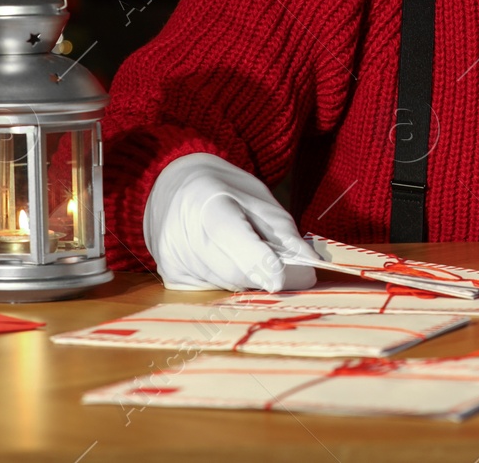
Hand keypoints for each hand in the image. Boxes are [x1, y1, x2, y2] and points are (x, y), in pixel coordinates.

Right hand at [142, 152, 320, 291]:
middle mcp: (181, 232)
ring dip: (251, 278)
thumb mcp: (259, 199)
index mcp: (205, 200)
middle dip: (267, 274)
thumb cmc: (226, 191)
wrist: (176, 188)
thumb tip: (308, 269)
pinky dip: (233, 281)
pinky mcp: (170, 276)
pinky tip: (231, 261)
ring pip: (227, 284)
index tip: (279, 280)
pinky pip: (214, 290)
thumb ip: (282, 232)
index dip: (256, 259)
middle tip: (293, 271)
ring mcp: (171, 258)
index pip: (230, 234)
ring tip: (254, 254)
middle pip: (233, 269)